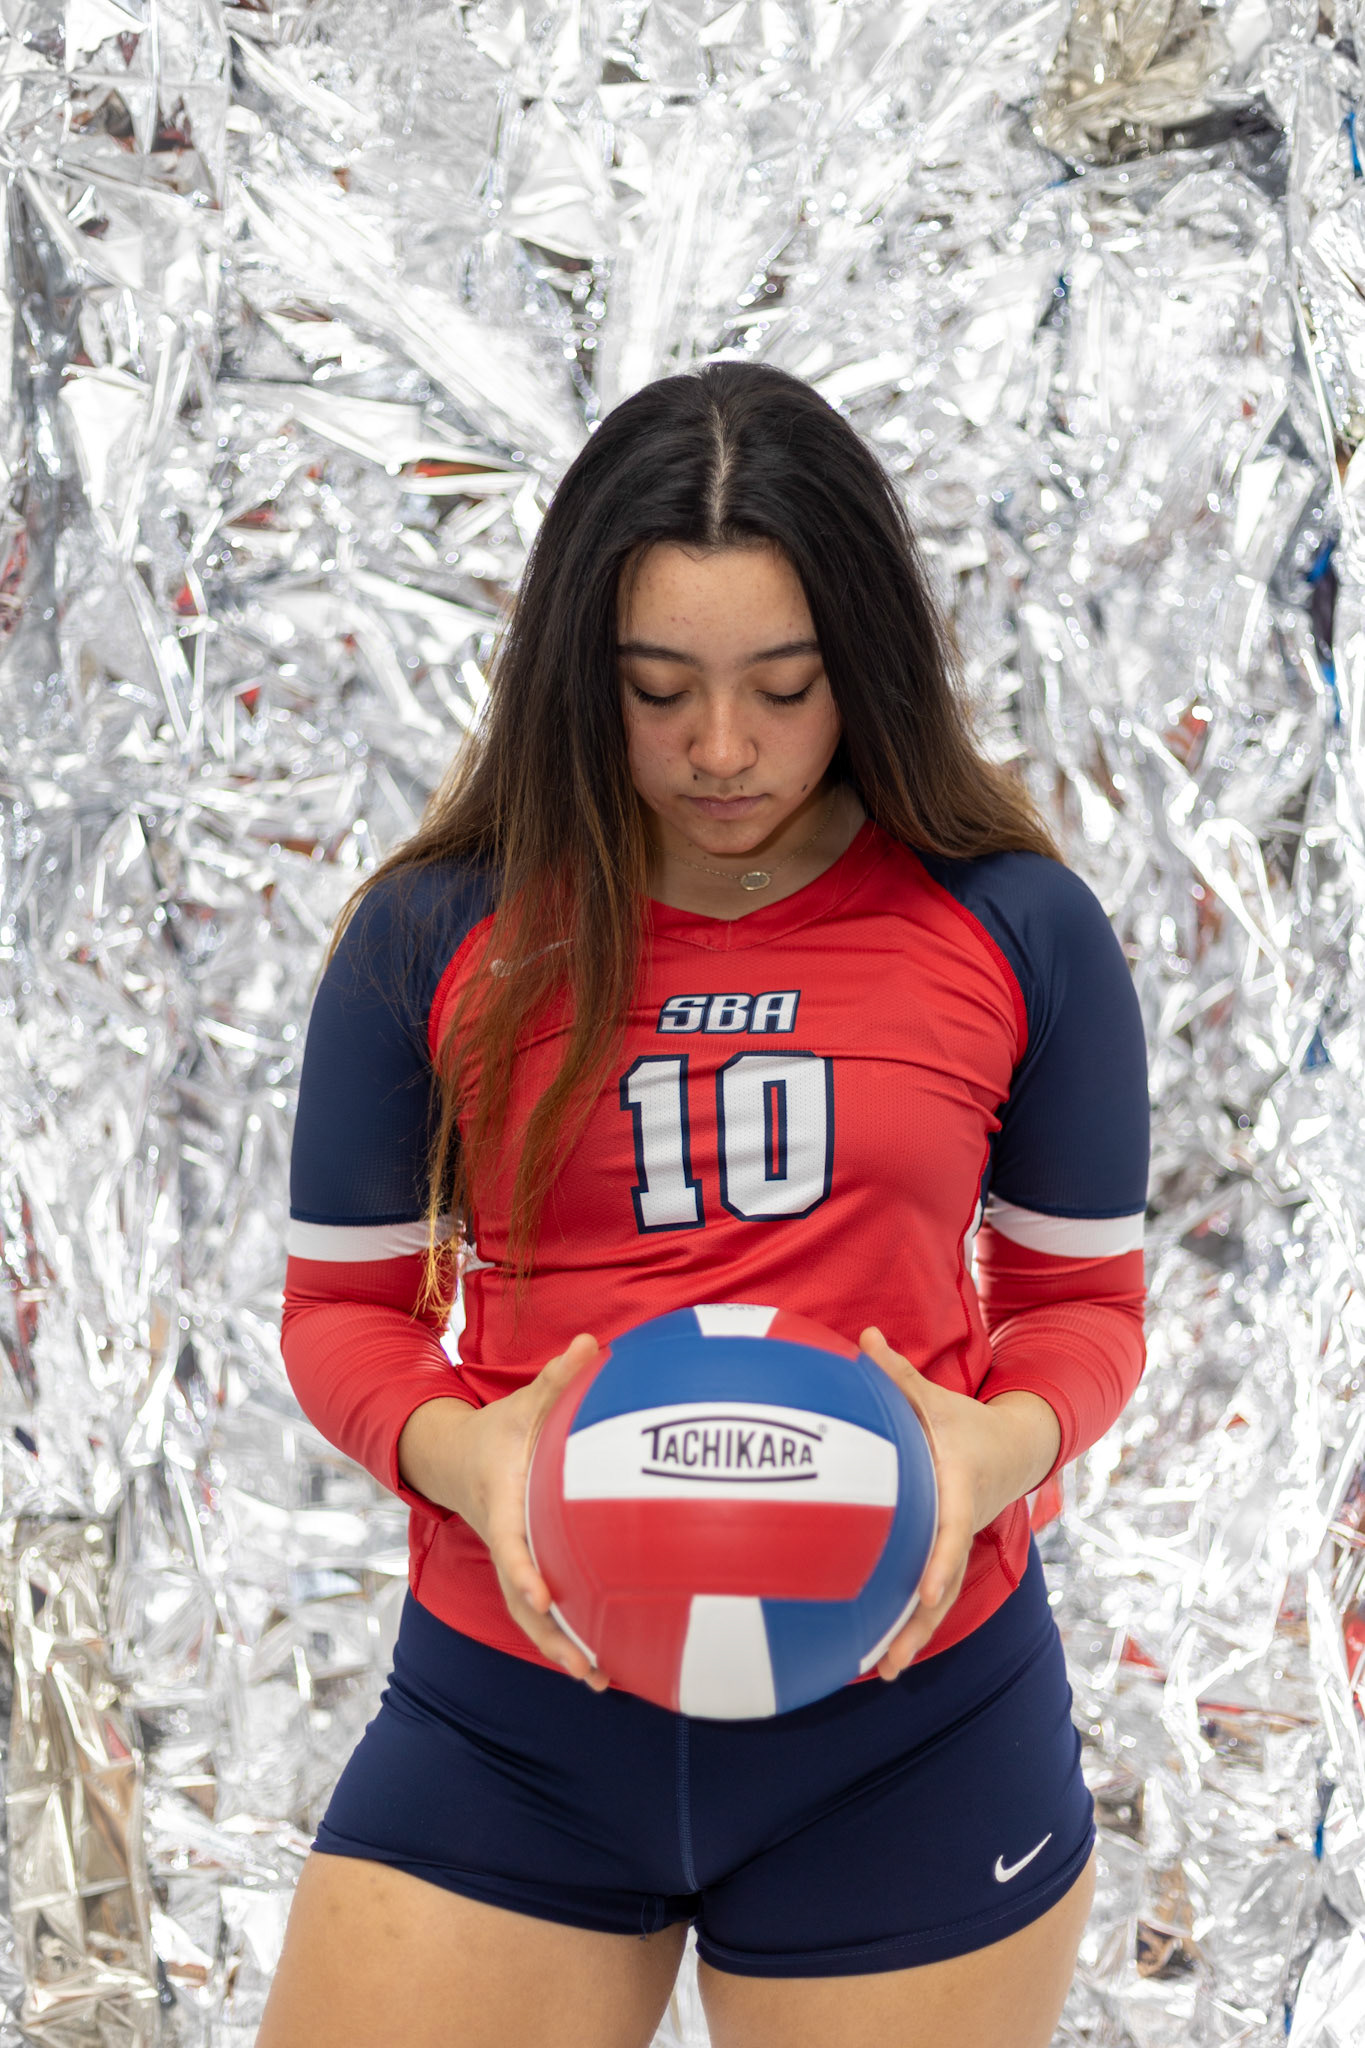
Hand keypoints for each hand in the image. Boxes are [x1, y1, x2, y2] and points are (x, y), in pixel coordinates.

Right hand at [404, 1333, 609, 1689]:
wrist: (458, 1458)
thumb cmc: (500, 1430)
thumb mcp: (525, 1402)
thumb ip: (558, 1379)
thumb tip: (590, 1343)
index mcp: (501, 1503)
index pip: (510, 1544)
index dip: (523, 1572)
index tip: (543, 1598)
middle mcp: (505, 1541)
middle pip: (519, 1599)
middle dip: (549, 1637)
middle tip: (586, 1667)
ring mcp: (513, 1561)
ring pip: (529, 1616)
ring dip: (561, 1648)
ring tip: (602, 1679)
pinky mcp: (527, 1570)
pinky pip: (542, 1610)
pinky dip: (567, 1635)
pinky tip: (606, 1659)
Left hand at [858, 1327, 1060, 1679]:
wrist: (1011, 1448)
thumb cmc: (963, 1422)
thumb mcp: (934, 1398)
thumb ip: (897, 1375)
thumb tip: (864, 1336)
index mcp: (959, 1489)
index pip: (950, 1530)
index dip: (938, 1561)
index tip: (922, 1591)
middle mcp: (960, 1526)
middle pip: (944, 1582)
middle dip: (921, 1622)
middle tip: (893, 1660)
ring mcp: (956, 1546)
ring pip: (939, 1598)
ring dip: (914, 1634)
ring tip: (885, 1670)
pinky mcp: (945, 1556)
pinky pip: (929, 1593)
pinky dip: (909, 1621)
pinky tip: (878, 1651)